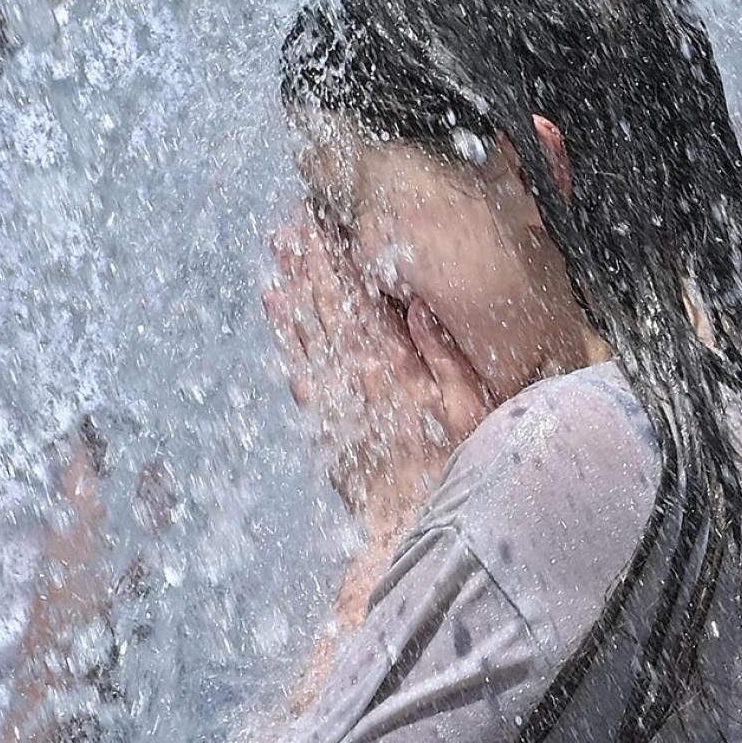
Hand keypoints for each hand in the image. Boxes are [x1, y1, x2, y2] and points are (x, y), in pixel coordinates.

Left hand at [264, 210, 492, 540]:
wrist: (401, 520)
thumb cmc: (444, 466)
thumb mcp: (466, 409)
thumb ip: (444, 357)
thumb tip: (419, 308)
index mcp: (390, 363)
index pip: (359, 297)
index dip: (339, 258)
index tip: (324, 223)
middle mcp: (354, 372)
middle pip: (326, 304)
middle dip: (309, 260)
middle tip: (292, 222)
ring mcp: (333, 394)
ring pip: (305, 328)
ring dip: (291, 286)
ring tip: (278, 251)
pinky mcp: (323, 415)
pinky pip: (297, 361)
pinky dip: (285, 331)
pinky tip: (276, 306)